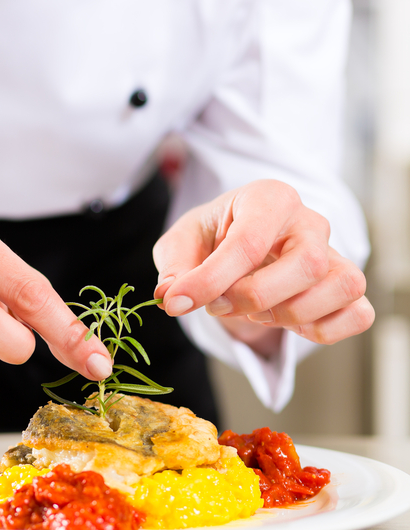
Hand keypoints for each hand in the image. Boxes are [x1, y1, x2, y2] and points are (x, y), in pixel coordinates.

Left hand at [152, 180, 373, 354]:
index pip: (249, 242)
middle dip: (255, 297)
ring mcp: (336, 254)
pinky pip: (358, 314)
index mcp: (268, 198)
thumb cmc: (212, 238)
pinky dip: (323, 330)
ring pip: (341, 286)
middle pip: (307, 264)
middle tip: (218, 306)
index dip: (211, 281)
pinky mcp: (347, 288)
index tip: (177, 303)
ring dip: (290, 314)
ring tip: (253, 312)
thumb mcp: (180, 244)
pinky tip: (286, 323)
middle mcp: (310, 222)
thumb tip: (170, 296)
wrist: (237, 246)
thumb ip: (174, 268)